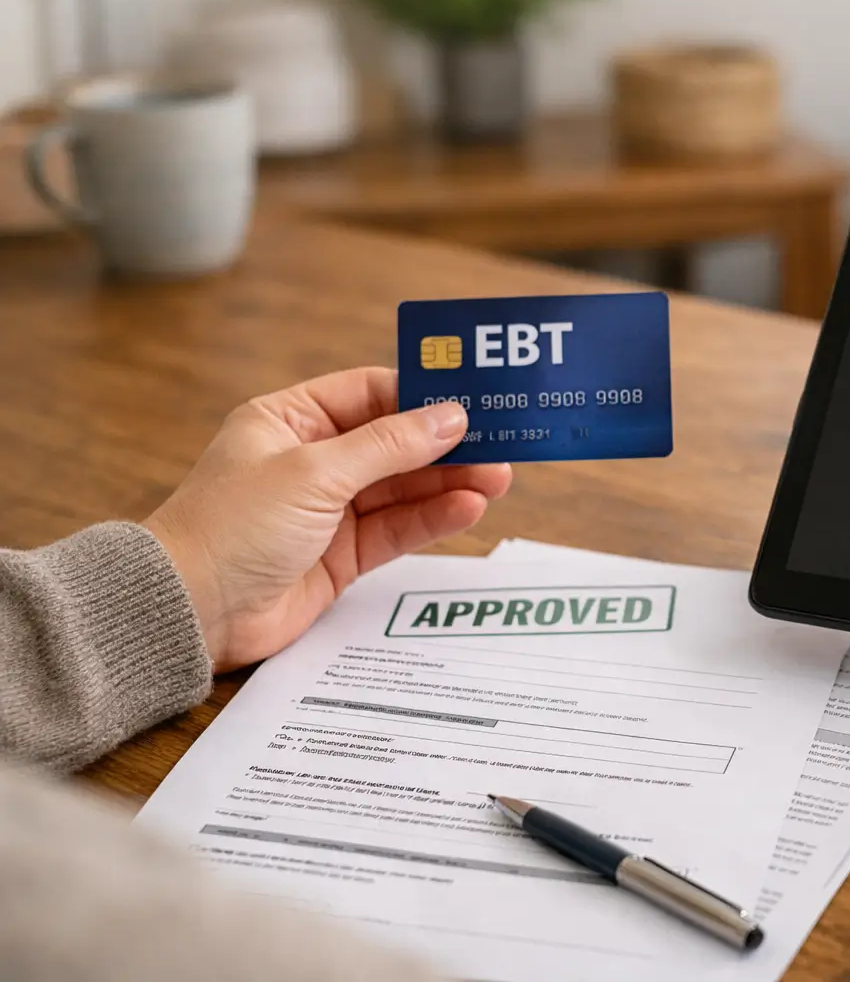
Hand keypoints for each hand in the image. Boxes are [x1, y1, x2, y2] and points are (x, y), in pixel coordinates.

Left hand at [144, 368, 511, 673]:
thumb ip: (389, 445)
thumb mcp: (314, 471)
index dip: (422, 396)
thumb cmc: (230, 527)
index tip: (472, 399)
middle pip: (396, 443)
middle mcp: (312, 461)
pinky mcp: (342, 555)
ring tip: (498, 478)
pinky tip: (469, 508)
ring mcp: (328, 510)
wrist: (191, 611)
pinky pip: (398, 529)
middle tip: (501, 443)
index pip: (370, 394)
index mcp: (290, 420)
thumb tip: (450, 416)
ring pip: (404, 488)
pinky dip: (434, 518)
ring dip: (450, 482)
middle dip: (448, 445)